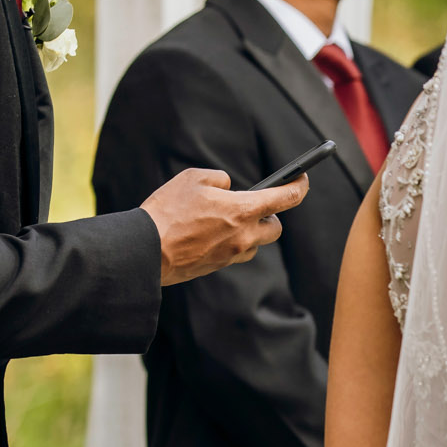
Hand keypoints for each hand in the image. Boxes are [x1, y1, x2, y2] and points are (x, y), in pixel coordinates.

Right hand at [143, 169, 308, 285]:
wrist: (143, 251)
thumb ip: (220, 180)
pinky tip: (211, 234)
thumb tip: (229, 189)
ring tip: (228, 220)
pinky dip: (232, 243)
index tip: (302, 179)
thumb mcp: (193, 179)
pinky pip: (235, 254)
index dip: (299, 186)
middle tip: (255, 204)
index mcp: (242, 211)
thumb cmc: (167, 211)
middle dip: (271, 215)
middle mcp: (243, 236)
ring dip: (250, 232)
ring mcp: (231, 255)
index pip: (286, 198)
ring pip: (255, 244)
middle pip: (275, 227)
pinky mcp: (216, 267)